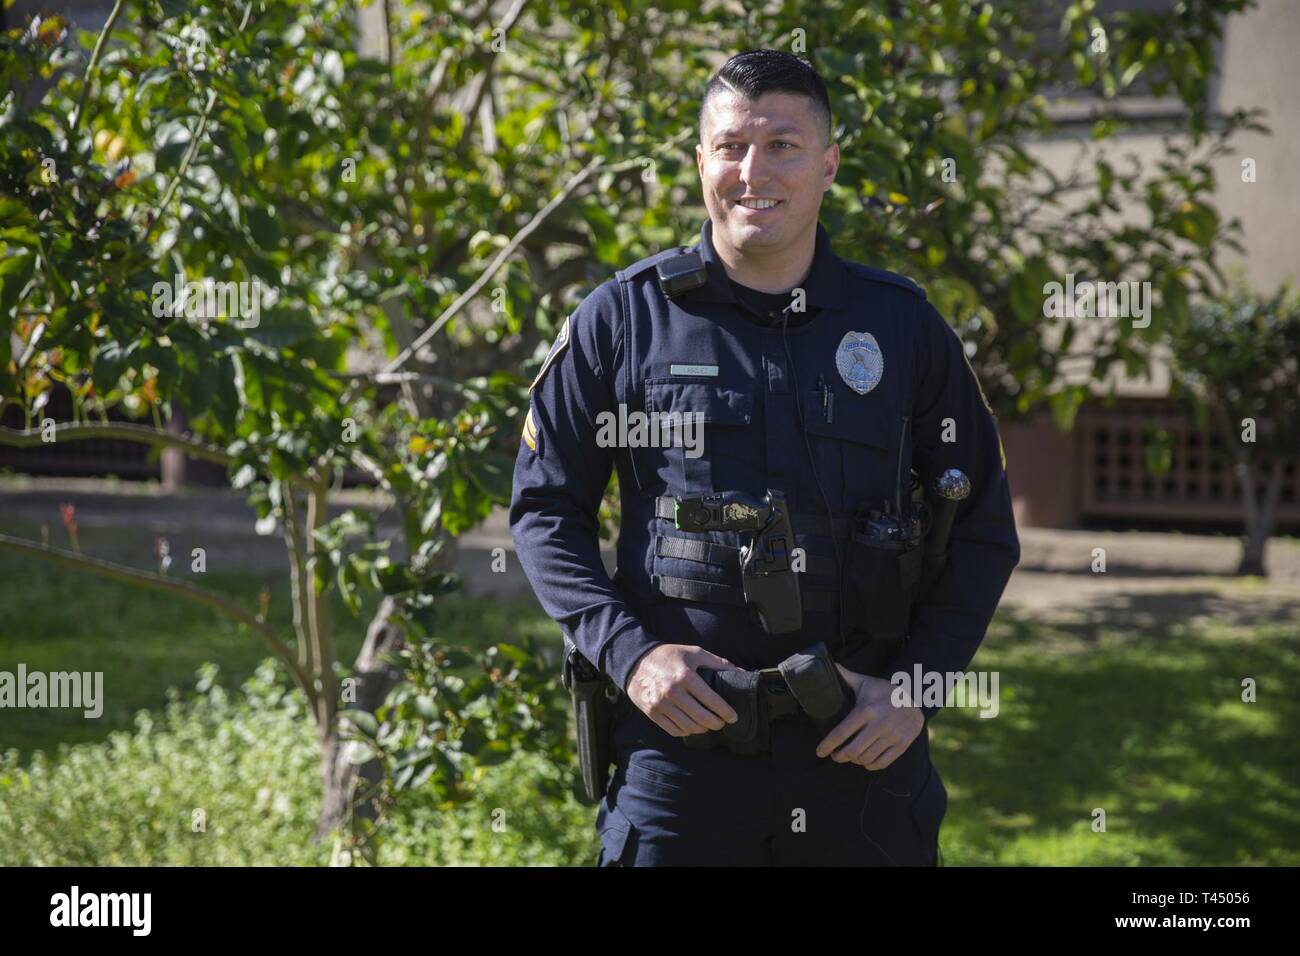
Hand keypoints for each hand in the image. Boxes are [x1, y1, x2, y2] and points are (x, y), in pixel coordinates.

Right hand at [625, 644, 740, 737]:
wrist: (635, 661)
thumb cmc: (669, 656)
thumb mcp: (694, 653)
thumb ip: (718, 663)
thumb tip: (741, 673)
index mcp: (685, 676)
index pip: (711, 700)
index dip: (725, 711)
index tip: (733, 717)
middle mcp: (672, 692)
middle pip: (701, 718)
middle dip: (716, 723)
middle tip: (722, 722)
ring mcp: (660, 704)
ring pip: (689, 727)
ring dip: (702, 729)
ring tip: (708, 724)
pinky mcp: (652, 713)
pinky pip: (674, 730)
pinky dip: (686, 731)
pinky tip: (692, 726)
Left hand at [815, 664, 923, 770]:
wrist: (916, 696)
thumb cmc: (884, 690)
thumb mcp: (865, 682)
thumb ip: (845, 676)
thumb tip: (827, 664)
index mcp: (867, 709)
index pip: (842, 732)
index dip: (828, 745)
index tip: (819, 751)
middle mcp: (880, 724)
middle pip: (853, 750)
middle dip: (839, 756)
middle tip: (834, 756)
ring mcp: (892, 735)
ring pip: (866, 758)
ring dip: (853, 761)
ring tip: (848, 757)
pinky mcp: (902, 744)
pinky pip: (882, 763)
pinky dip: (870, 765)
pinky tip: (864, 761)